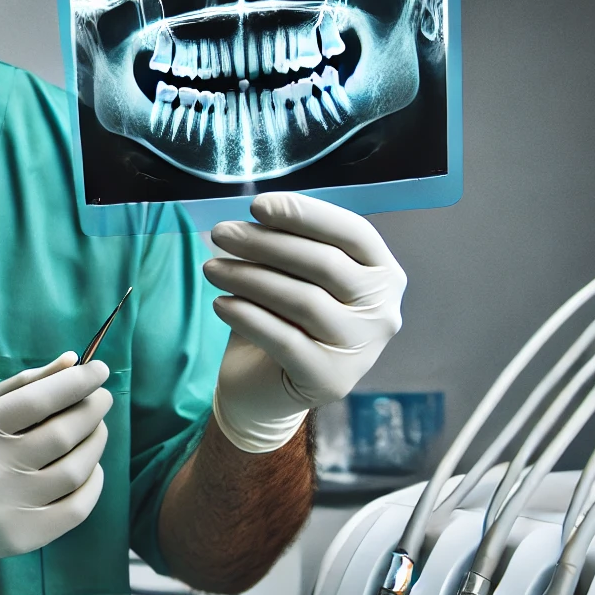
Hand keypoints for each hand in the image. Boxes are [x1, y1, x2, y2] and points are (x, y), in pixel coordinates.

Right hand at [0, 353, 112, 582]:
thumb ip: (20, 385)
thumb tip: (72, 362)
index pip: (38, 400)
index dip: (76, 383)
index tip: (99, 370)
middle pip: (62, 434)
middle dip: (91, 410)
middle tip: (101, 398)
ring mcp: (8, 508)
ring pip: (75, 470)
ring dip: (95, 442)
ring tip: (96, 428)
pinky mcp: (23, 537)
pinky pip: (77, 508)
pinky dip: (93, 482)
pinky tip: (90, 466)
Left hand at [203, 193, 405, 453]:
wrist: (267, 389)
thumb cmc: (284, 320)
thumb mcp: (292, 276)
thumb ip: (290, 245)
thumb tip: (258, 213)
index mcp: (383, 274)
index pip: (353, 232)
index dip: (305, 214)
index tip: (257, 205)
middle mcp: (383, 311)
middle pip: (325, 264)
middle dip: (266, 243)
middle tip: (220, 232)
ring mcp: (360, 348)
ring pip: (303, 300)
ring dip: (249, 277)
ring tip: (211, 268)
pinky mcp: (329, 379)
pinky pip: (284, 339)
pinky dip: (248, 317)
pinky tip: (220, 304)